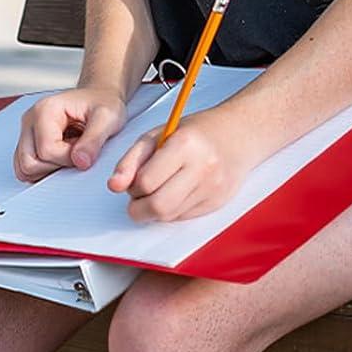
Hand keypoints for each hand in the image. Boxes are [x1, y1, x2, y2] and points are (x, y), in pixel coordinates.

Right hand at [14, 86, 125, 182]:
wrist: (99, 98)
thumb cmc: (103, 103)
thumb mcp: (107, 118)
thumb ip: (93, 140)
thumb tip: (80, 162)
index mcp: (45, 110)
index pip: (46, 151)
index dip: (68, 159)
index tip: (83, 150)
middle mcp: (30, 120)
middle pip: (29, 163)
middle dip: (56, 166)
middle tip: (75, 152)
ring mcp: (27, 132)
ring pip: (25, 168)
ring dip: (49, 169)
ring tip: (68, 153)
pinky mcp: (28, 142)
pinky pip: (27, 168)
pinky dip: (44, 170)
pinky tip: (61, 157)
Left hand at [106, 111, 255, 221]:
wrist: (237, 135)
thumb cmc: (192, 132)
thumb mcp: (155, 135)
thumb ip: (131, 160)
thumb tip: (114, 186)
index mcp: (183, 145)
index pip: (146, 182)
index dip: (131, 186)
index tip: (131, 182)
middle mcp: (202, 168)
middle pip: (158, 206)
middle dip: (139, 208)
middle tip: (137, 196)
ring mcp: (213, 188)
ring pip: (170, 216)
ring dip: (154, 210)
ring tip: (156, 191)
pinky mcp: (218, 202)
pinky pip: (184, 218)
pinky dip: (171, 211)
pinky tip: (174, 193)